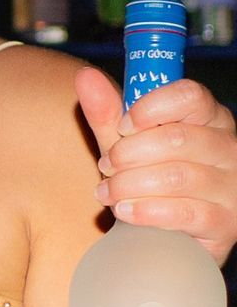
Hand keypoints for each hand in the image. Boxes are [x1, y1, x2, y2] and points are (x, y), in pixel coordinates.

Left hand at [78, 69, 236, 265]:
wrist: (161, 231)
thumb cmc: (145, 175)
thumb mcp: (124, 141)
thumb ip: (107, 111)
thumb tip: (85, 76)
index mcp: (209, 117)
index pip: (190, 96)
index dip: (150, 107)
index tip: (123, 126)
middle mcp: (228, 148)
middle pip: (178, 138)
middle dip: (128, 153)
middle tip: (106, 166)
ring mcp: (231, 187)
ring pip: (178, 176)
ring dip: (130, 184)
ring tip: (107, 192)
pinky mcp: (226, 223)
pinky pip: (185, 213)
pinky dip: (146, 211)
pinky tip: (124, 211)